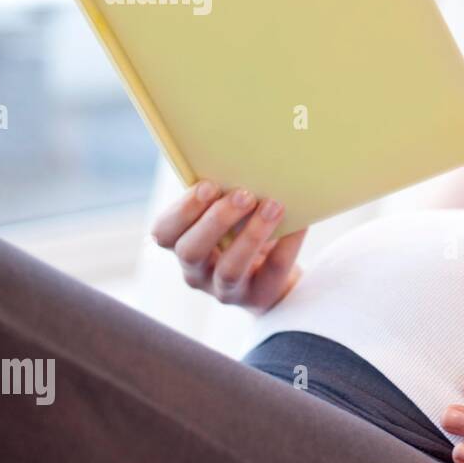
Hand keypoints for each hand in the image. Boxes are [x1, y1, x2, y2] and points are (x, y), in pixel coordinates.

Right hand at [150, 179, 306, 314]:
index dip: (182, 210)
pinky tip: (300, 225)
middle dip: (216, 220)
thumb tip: (250, 164)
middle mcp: (196, 272)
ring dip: (251, 235)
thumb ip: (224, 198)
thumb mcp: (226, 218)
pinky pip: (271, 272)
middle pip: (191, 251)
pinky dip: (287, 246)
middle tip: (243, 194)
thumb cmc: (241, 234)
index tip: (208, 186)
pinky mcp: (258, 297)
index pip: (164, 233)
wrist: (272, 277)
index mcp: (181, 244)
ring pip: (229, 269)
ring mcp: (225, 290)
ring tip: (273, 206)